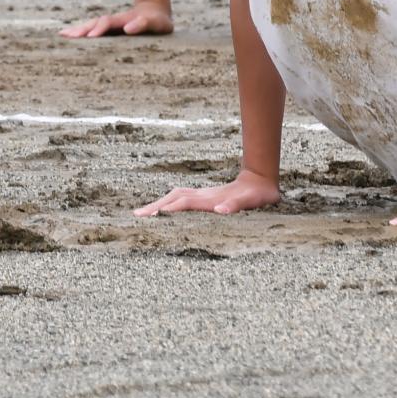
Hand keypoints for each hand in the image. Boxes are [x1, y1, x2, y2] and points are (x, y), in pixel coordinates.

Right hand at [61, 1, 173, 38]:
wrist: (155, 12)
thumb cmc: (158, 21)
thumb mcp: (157, 23)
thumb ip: (144, 24)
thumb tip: (128, 29)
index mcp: (124, 20)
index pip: (108, 23)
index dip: (100, 29)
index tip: (91, 36)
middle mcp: (114, 22)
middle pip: (94, 23)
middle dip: (82, 29)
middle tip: (67, 36)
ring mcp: (110, 25)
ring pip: (91, 26)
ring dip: (78, 30)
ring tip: (62, 35)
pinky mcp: (109, 31)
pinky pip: (92, 31)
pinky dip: (80, 33)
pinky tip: (67, 36)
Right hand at [133, 172, 280, 216]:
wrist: (260, 180)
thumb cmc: (258, 195)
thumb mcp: (251, 201)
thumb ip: (237, 205)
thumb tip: (221, 210)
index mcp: (211, 199)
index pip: (185, 203)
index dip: (170, 209)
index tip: (154, 216)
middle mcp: (203, 196)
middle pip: (173, 198)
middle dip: (156, 207)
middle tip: (136, 216)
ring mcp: (202, 195)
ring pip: (174, 197)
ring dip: (158, 204)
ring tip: (141, 214)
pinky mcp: (203, 197)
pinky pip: (180, 199)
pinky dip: (166, 204)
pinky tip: (160, 210)